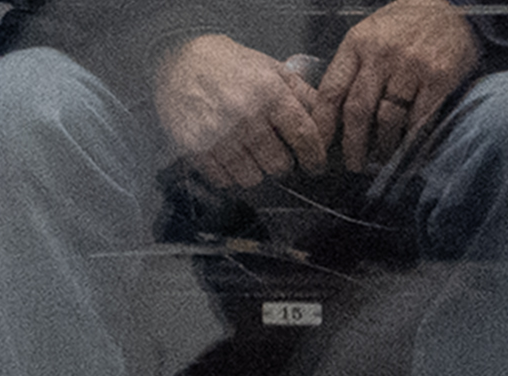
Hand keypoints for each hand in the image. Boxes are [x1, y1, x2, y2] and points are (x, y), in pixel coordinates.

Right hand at [151, 32, 329, 191]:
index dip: (314, 156)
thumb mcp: (271, 69)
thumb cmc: (230, 65)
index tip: (316, 165)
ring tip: (250, 154)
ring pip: (251, 177)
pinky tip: (230, 158)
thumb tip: (325, 115)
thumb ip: (300, 92)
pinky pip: (224, 180)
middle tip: (276, 153)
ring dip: (255, 171)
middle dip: (281, 162)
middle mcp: (246, 117)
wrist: (183, 63)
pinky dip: (231, 175)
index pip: (303, 134)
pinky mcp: (198, 151)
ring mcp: (220, 137)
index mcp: (270, 93)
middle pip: (278, 164)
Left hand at [312, 0, 480, 173]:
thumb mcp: (369, 36)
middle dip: (353, 145)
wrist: (453, 8)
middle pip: (357, 110)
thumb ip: (350, 70)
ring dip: (383, 146)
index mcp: (358, 44)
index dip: (323, 127)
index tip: (319, 149)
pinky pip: (418, 119)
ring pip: (387, 119)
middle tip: (353, 164)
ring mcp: (411, 64)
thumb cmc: (405, 27)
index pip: (331, 92)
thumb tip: (329, 118)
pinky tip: (406, 148)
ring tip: (381, 156)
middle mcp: (382, 53)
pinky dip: (411, 139)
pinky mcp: (438, 76)